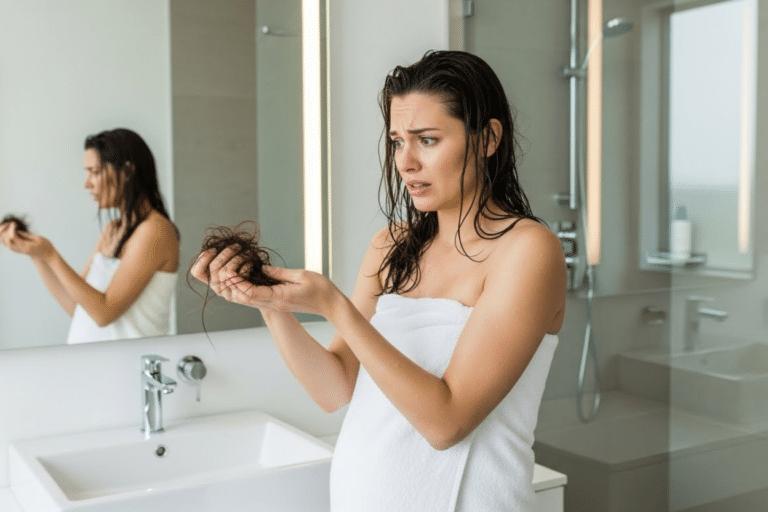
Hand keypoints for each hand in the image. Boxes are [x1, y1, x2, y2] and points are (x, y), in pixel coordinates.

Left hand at [0, 222, 54, 259]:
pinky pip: (8, 244)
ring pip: (6, 243)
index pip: (13, 237)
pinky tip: (9, 232)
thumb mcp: (38, 238)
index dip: (11, 229)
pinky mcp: (18, 250)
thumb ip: (27, 235)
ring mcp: (19, 251)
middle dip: (6, 231)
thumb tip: (17, 230)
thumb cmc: (46, 246)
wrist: (47, 256)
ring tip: (9, 227)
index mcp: (26, 246)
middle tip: (10, 225)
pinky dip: (6, 238)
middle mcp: (20, 249)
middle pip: (7, 240)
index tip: (14, 223)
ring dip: (4, 235)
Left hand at [190, 245, 339, 317]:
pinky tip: (245, 279)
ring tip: (231, 274)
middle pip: (244, 299)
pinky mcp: (278, 303)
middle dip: (232, 287)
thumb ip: (279, 273)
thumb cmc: (321, 289)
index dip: (237, 282)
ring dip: (237, 289)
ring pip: (248, 301)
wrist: (332, 305)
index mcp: (279, 297)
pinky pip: (257, 299)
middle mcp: (274, 304)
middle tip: (224, 272)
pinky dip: (247, 291)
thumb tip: (261, 269)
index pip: (250, 293)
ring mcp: (276, 305)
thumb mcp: (301, 275)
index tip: (230, 270)